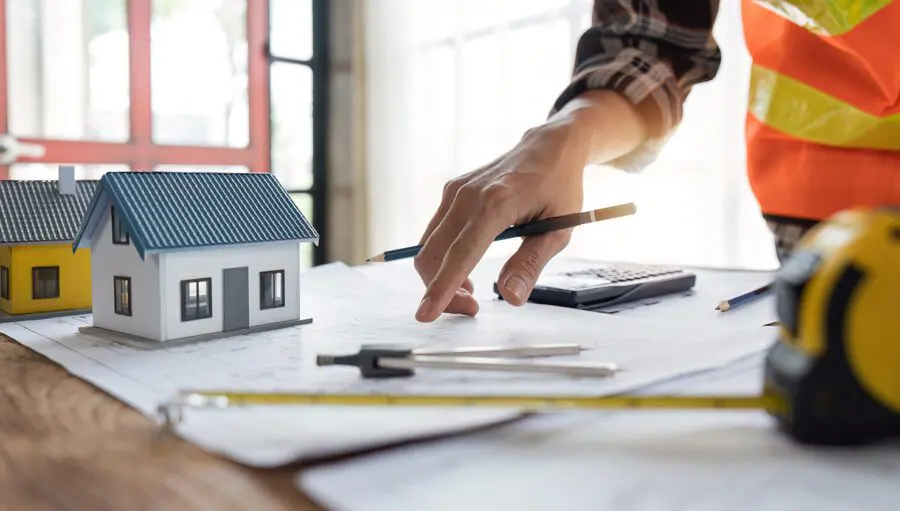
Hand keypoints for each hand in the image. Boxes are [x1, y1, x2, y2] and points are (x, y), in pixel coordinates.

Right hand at [412, 121, 588, 321]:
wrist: (548, 148)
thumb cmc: (558, 188)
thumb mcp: (559, 230)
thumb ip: (531, 263)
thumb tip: (510, 297)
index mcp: (497, 203)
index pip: (460, 253)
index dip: (442, 288)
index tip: (426, 314)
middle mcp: (468, 195)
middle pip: (433, 255)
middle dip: (442, 291)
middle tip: (472, 308)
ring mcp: (455, 192)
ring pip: (428, 248)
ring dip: (440, 277)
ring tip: (471, 291)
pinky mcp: (451, 192)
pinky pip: (434, 234)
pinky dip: (442, 259)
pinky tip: (465, 267)